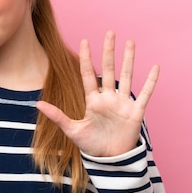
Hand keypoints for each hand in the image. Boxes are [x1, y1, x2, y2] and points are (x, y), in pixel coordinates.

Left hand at [36, 31, 158, 156]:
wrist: (110, 160)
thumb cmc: (91, 145)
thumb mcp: (72, 130)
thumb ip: (56, 116)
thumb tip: (37, 105)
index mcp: (93, 100)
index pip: (89, 75)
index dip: (87, 58)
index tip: (84, 41)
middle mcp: (108, 98)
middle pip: (109, 69)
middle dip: (109, 51)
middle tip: (110, 32)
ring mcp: (123, 103)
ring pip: (127, 76)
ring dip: (129, 60)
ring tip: (130, 42)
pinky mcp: (135, 112)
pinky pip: (145, 94)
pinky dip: (151, 81)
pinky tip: (155, 67)